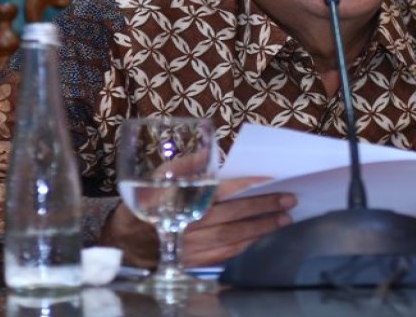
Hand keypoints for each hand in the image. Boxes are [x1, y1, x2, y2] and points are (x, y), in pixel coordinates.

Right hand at [100, 176, 294, 267]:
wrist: (127, 240)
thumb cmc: (146, 203)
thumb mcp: (158, 177)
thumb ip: (185, 165)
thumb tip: (211, 154)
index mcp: (182, 199)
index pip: (223, 190)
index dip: (248, 185)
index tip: (271, 179)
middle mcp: (191, 225)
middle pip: (235, 216)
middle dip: (265, 207)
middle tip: (289, 200)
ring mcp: (194, 247)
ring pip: (235, 237)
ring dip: (262, 228)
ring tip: (284, 219)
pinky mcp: (196, 262)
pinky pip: (227, 253)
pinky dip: (247, 245)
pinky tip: (261, 237)